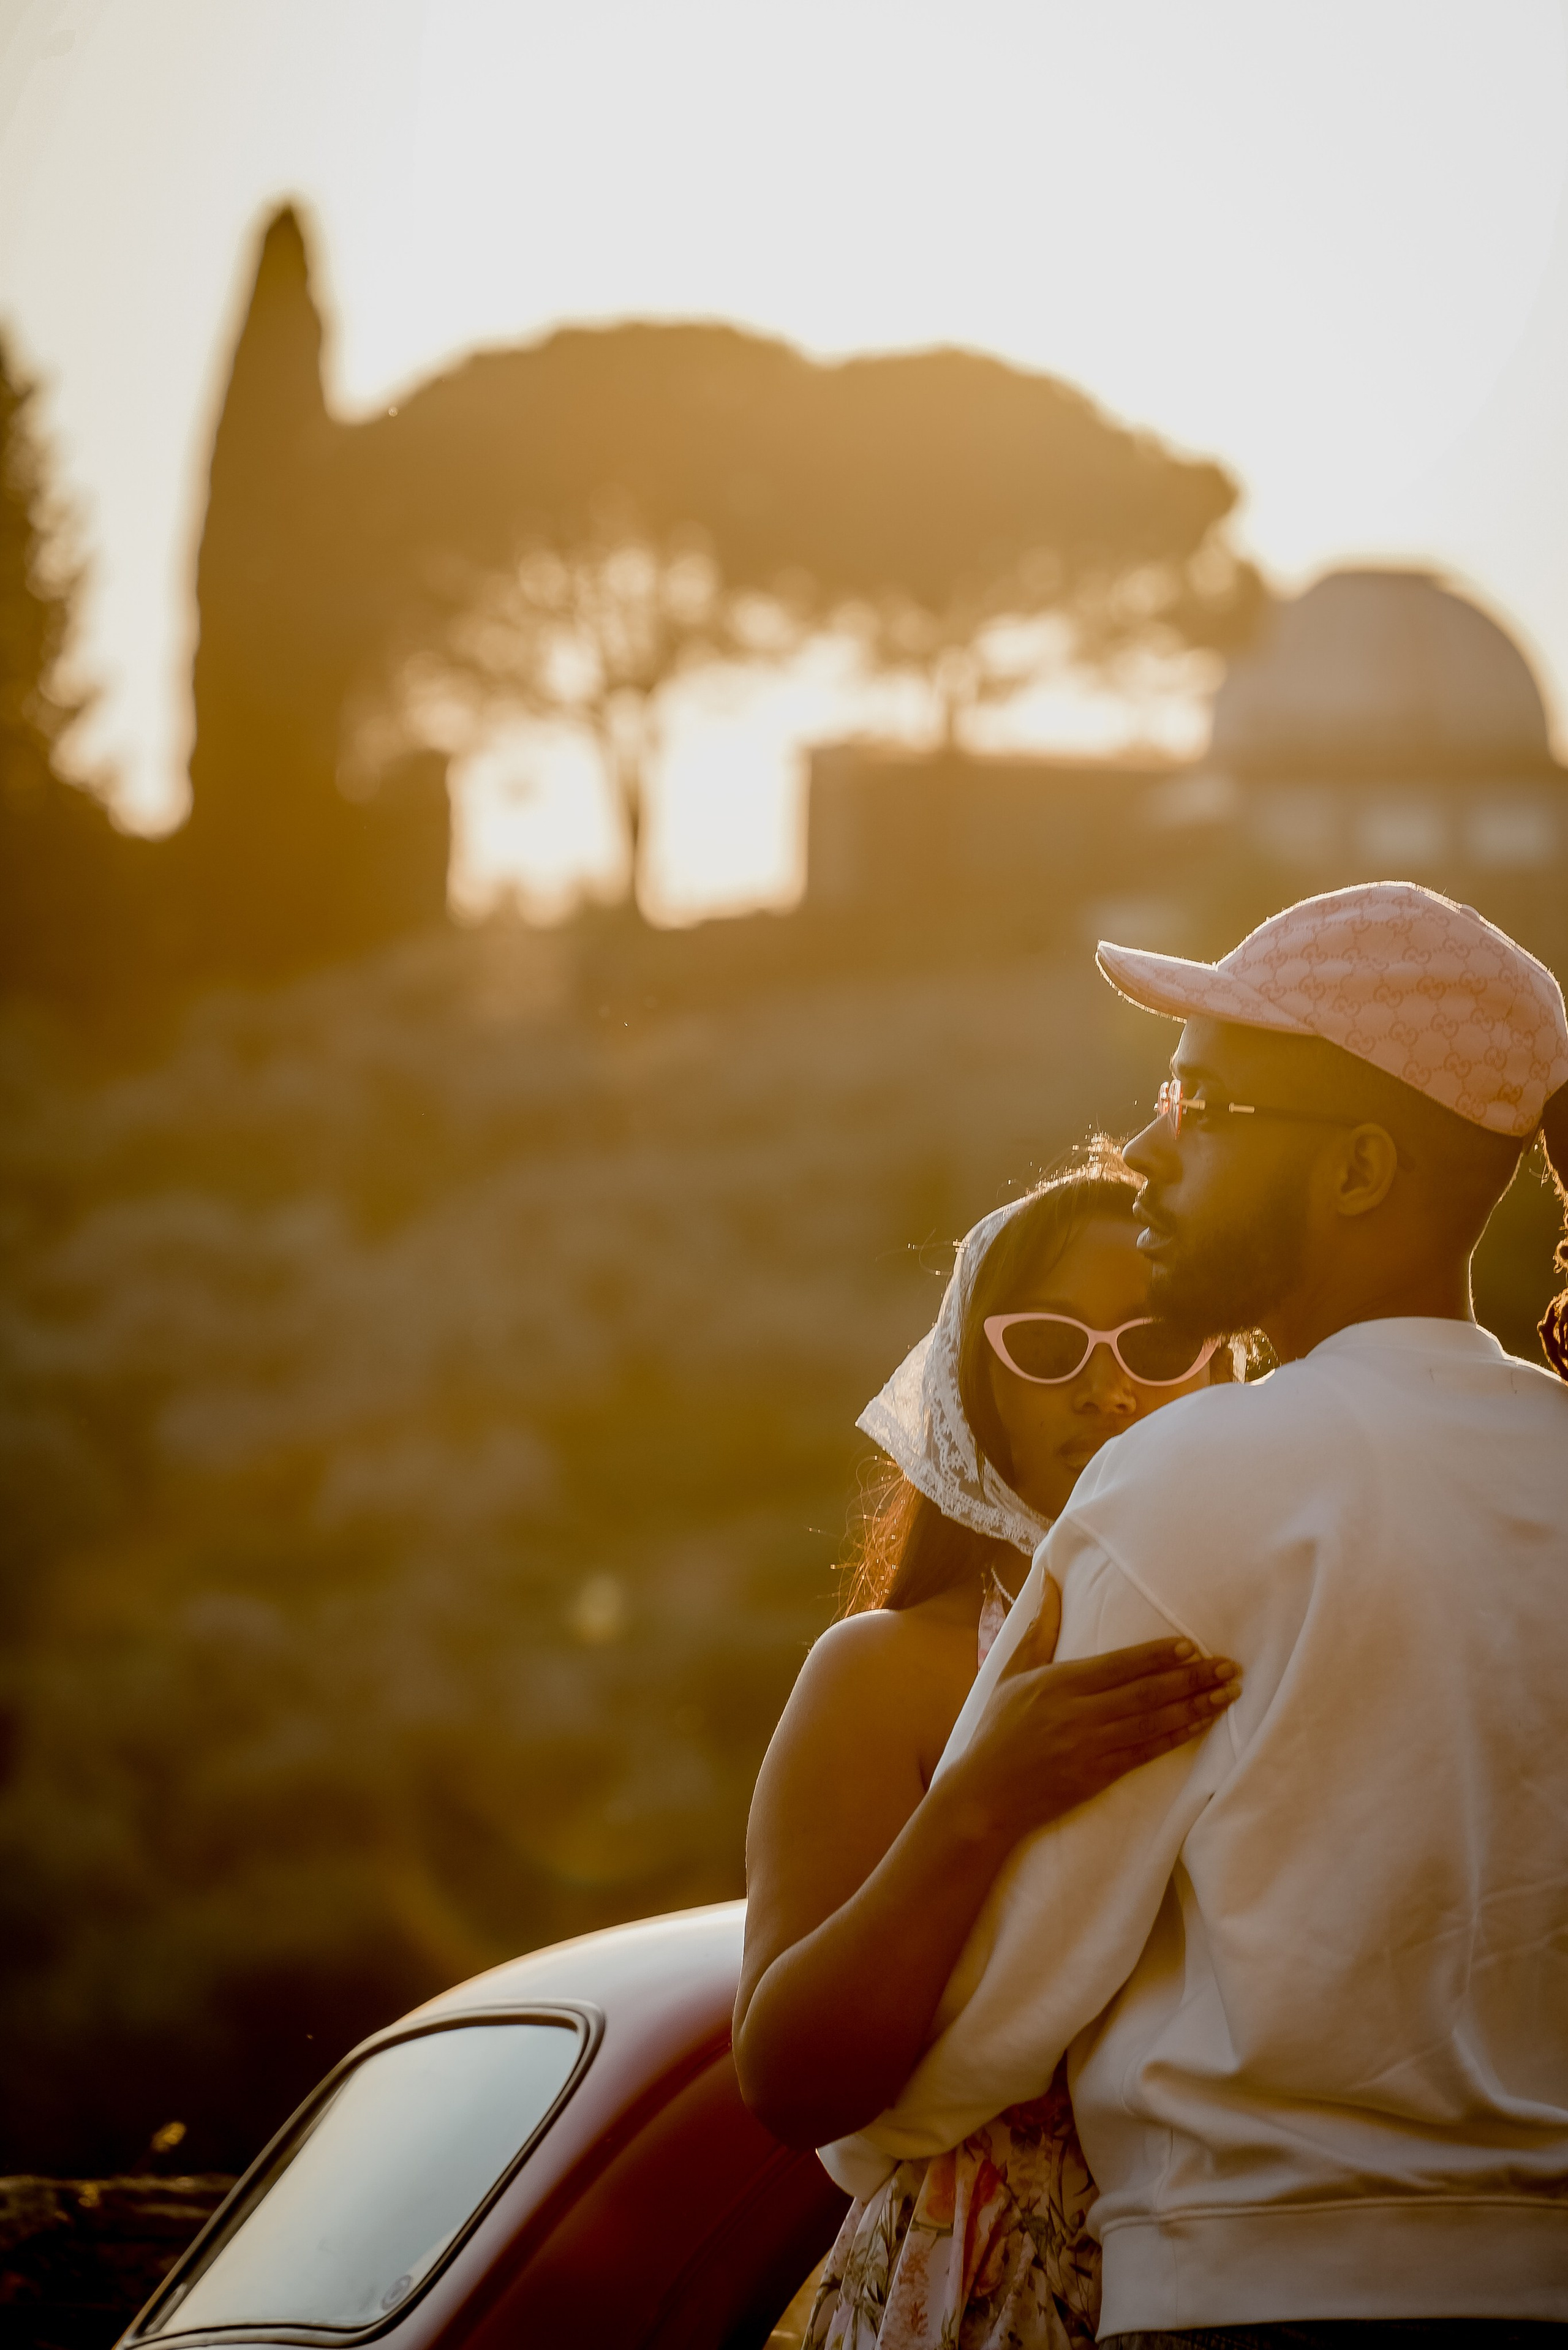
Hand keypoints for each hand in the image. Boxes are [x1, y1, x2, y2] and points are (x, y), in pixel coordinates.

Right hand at [954, 1597, 1240, 1845]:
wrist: (985, 1794)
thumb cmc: (999, 1728)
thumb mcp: (1013, 1672)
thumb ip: (1040, 1629)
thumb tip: (1049, 1580)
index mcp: (1058, 1683)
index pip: (1119, 1665)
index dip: (1158, 1656)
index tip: (1192, 1646)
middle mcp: (1078, 1713)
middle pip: (1146, 1693)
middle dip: (1192, 1678)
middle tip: (1229, 1667)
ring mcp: (1091, 1747)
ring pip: (1154, 1723)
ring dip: (1195, 1707)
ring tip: (1227, 1693)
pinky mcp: (1098, 1776)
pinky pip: (1146, 1753)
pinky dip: (1177, 1738)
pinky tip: (1201, 1725)